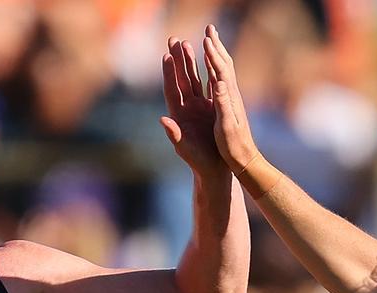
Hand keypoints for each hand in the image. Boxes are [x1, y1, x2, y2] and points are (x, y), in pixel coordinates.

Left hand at [160, 36, 227, 178]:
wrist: (213, 169)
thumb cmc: (197, 161)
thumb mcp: (184, 148)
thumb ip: (174, 134)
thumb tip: (163, 120)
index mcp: (178, 115)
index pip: (171, 89)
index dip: (169, 73)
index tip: (166, 56)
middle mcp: (186, 108)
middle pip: (180, 79)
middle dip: (177, 60)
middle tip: (173, 39)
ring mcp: (198, 107)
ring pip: (193, 79)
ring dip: (190, 62)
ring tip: (187, 43)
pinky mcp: (211, 109)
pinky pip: (208, 86)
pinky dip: (208, 73)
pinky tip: (208, 60)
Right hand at [201, 24, 261, 173]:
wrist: (246, 159)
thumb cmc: (234, 147)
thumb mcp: (226, 128)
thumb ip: (221, 104)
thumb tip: (218, 83)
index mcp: (229, 99)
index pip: (220, 70)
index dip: (213, 54)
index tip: (205, 38)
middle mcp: (231, 95)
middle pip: (223, 64)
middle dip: (215, 46)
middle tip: (209, 28)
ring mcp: (230, 98)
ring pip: (222, 69)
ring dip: (215, 53)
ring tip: (210, 38)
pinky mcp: (228, 104)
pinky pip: (220, 81)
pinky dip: (215, 67)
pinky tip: (212, 64)